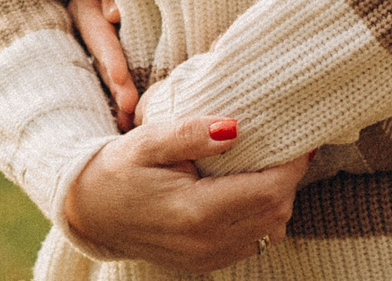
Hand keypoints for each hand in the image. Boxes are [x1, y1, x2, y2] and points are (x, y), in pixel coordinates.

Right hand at [61, 116, 307, 273]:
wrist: (91, 212)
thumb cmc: (118, 170)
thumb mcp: (147, 141)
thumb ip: (190, 133)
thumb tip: (235, 128)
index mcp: (194, 211)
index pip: (268, 193)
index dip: (292, 166)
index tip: (300, 140)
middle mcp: (205, 242)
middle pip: (276, 214)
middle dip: (289, 180)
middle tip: (286, 148)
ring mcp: (205, 257)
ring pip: (270, 232)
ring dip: (277, 200)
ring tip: (268, 167)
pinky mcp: (204, 263)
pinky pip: (251, 243)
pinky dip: (261, 217)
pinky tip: (248, 190)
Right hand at [69, 0, 137, 130]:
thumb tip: (114, 14)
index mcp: (84, 5)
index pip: (97, 33)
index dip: (109, 56)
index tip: (121, 79)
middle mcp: (88, 28)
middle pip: (102, 60)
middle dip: (117, 86)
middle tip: (131, 110)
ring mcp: (98, 42)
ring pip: (107, 72)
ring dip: (120, 95)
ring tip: (133, 120)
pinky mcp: (112, 52)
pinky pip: (117, 74)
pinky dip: (125, 92)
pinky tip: (133, 117)